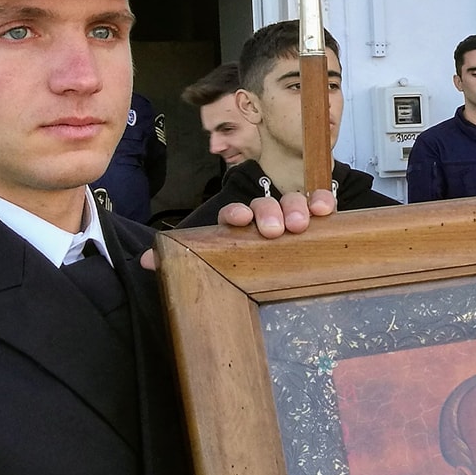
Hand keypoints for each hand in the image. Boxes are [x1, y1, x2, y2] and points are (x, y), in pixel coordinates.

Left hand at [134, 187, 338, 268]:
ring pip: (292, 201)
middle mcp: (263, 216)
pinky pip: (318, 202)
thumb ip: (181, 260)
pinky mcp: (314, 219)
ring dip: (296, 208)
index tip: (241, 220)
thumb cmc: (241, 267)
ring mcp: (290, 215)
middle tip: (276, 231)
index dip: (237, 213)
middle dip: (270, 212)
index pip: (233, 212)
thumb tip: (149, 259)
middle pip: (265, 204)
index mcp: (237, 225)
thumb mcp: (210, 265)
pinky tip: (326, 211)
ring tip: (301, 225)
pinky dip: (322, 201)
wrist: (274, 273)